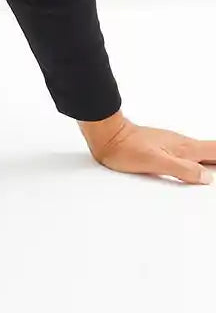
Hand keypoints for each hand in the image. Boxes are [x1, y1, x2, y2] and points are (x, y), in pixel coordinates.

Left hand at [85, 116, 215, 184]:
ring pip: (200, 151)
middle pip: (211, 150)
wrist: (107, 135)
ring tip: (213, 165)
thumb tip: (206, 177)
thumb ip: (182, 169)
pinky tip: (197, 164)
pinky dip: (199, 158)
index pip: (214, 150)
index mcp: (183, 147)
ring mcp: (171, 144)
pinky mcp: (162, 147)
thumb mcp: (156, 162)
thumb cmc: (126, 148)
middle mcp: (180, 143)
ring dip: (211, 157)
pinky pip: (188, 152)